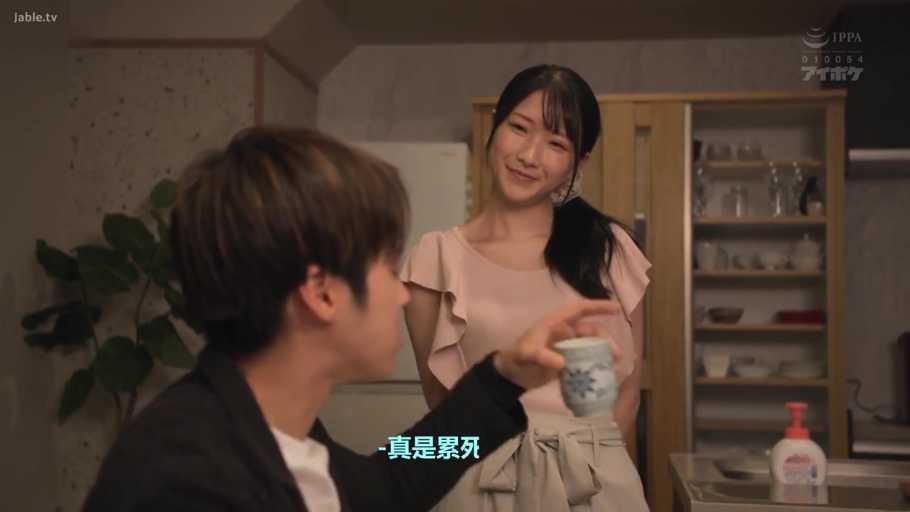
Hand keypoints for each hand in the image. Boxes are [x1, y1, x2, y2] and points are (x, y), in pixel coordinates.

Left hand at [493, 299, 621, 389]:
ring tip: (614, 365)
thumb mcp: (526, 354)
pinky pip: (586, 360)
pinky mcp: (567, 362)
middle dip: (606, 339)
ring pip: (591, 346)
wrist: (510, 376)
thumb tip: (563, 363)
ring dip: (603, 353)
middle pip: (591, 331)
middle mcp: (564, 332)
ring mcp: (567, 347)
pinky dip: (596, 365)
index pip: (580, 309)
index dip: (598, 306)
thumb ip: (542, 356)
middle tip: (616, 354)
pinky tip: (605, 374)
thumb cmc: (516, 358)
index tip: (617, 309)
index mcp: (555, 323)